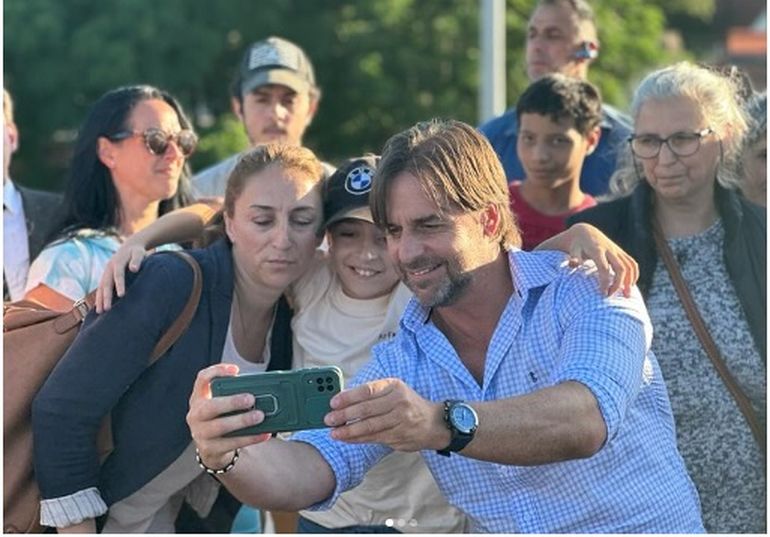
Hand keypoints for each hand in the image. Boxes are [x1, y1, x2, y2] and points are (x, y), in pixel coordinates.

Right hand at [95, 240, 149, 312]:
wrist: (130, 246)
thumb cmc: (137, 252)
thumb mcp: (139, 253)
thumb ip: (137, 260)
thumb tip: (134, 269)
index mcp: (117, 262)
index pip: (118, 275)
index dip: (119, 285)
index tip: (122, 295)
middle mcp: (109, 268)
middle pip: (106, 284)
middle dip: (106, 297)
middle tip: (106, 310)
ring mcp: (106, 272)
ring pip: (101, 287)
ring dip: (100, 299)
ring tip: (100, 312)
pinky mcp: (106, 276)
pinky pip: (101, 288)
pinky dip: (100, 297)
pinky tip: (100, 307)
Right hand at [186, 364, 270, 469]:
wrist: (211, 448)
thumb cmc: (222, 419)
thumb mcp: (223, 405)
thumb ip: (235, 396)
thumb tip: (263, 392)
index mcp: (199, 398)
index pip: (202, 379)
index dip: (217, 372)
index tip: (235, 370)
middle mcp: (196, 414)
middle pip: (211, 406)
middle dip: (232, 402)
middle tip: (251, 399)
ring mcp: (200, 433)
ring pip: (220, 426)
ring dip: (242, 421)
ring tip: (260, 416)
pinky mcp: (210, 449)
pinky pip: (232, 443)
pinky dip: (250, 437)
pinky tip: (264, 433)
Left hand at [324, 378, 448, 451]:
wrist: (433, 423)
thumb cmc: (407, 404)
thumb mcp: (394, 391)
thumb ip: (372, 394)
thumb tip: (343, 400)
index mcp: (394, 386)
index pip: (368, 390)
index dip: (349, 397)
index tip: (333, 402)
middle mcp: (398, 402)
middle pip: (366, 409)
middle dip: (345, 415)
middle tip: (328, 419)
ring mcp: (400, 420)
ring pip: (369, 426)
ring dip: (349, 430)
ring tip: (334, 432)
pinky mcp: (398, 436)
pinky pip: (373, 438)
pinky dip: (358, 439)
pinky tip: (346, 438)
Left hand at [539, 223, 638, 296]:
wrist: (586, 232)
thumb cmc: (577, 245)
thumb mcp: (573, 250)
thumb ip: (574, 257)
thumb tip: (572, 264)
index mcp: (597, 250)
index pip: (604, 268)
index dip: (605, 281)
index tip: (603, 294)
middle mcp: (610, 250)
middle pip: (620, 268)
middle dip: (618, 283)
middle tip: (611, 296)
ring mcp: (617, 251)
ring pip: (629, 266)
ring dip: (630, 281)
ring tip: (626, 295)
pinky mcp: (621, 252)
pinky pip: (632, 263)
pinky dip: (634, 274)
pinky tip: (630, 285)